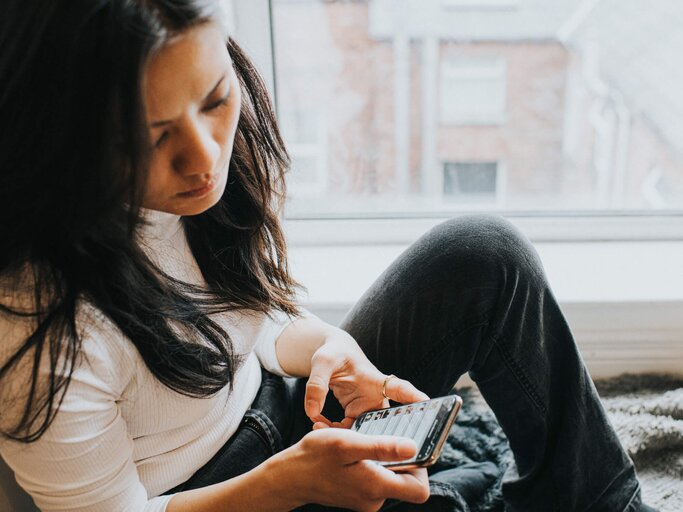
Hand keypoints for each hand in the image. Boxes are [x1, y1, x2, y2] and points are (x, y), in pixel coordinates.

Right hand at [267, 428, 429, 510]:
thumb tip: (413, 448)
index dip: (422, 469)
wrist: (289, 476)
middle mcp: (375, 499)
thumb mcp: (348, 443)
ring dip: (381, 457)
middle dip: (399, 457)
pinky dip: (369, 463)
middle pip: (407, 482)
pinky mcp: (358, 495)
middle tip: (382, 436)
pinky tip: (353, 451)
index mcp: (376, 487)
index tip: (410, 446)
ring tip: (361, 442)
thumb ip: (381, 447)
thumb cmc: (315, 457)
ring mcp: (366, 499)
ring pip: (389, 476)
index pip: (419, 490)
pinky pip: (375, 478)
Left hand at [304, 329, 429, 428]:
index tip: (426, 404)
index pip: (398, 388)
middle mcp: (376, 396)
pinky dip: (334, 431)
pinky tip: (317, 423)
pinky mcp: (357, 415)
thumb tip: (312, 412)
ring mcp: (367, 408)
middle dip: (376, 436)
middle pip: (386, 421)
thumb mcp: (322, 362)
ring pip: (364, 432)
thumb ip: (317, 384)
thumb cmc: (333, 354)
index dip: (412, 397)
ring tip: (317, 426)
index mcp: (374, 379)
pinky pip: (349, 431)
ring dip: (344, 435)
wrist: (332, 357)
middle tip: (357, 445)